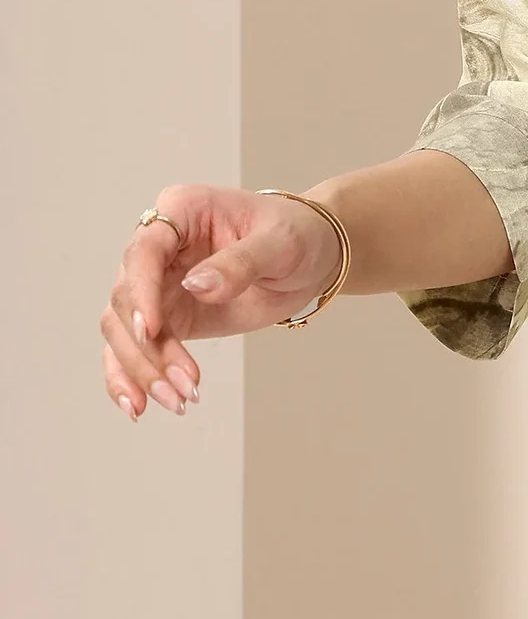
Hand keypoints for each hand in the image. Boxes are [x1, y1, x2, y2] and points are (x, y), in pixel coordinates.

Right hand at [101, 184, 345, 419]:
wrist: (314, 258)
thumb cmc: (298, 234)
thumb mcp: (280, 243)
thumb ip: (240, 262)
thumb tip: (196, 285)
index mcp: (181, 211)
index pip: (143, 252)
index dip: (141, 292)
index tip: (151, 330)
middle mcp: (159, 247)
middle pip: (125, 298)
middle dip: (147, 347)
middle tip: (182, 383)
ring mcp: (157, 284)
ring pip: (122, 330)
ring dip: (142, 370)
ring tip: (179, 401)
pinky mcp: (166, 318)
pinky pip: (132, 349)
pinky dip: (130, 378)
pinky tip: (140, 407)